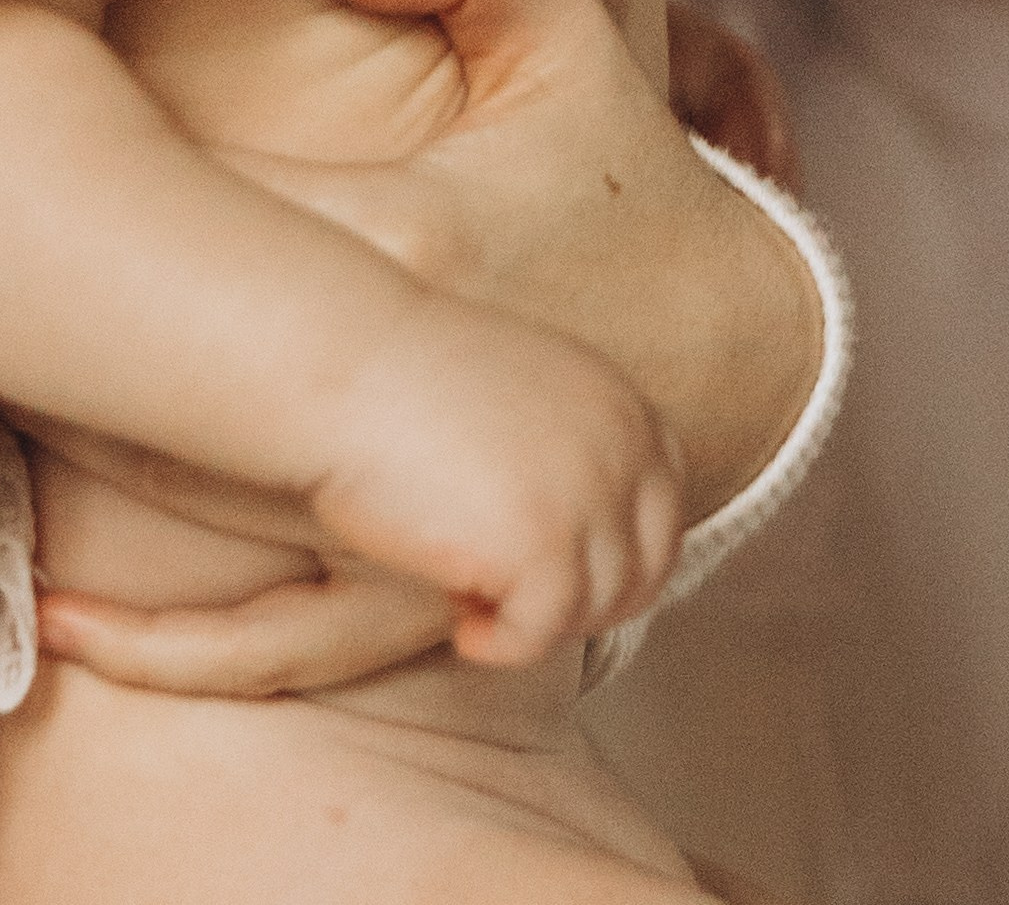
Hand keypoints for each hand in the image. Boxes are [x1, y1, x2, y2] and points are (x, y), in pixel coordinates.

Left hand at [36, 0, 825, 709]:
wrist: (735, 356)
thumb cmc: (619, 183)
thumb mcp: (563, 39)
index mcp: (413, 230)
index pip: (206, 222)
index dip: (88, 198)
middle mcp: (404, 378)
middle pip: (168, 380)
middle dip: (41, 344)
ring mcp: (411, 503)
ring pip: (198, 519)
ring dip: (72, 484)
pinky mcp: (416, 591)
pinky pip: (270, 643)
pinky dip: (168, 647)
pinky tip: (62, 624)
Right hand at [304, 286, 681, 667]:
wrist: (343, 365)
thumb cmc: (407, 383)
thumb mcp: (524, 397)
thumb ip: (574, 449)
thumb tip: (590, 542)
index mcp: (622, 402)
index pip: (665, 510)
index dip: (620, 557)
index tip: (561, 577)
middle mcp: (623, 446)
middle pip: (644, 570)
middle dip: (583, 601)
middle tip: (512, 599)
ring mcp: (589, 497)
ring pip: (594, 609)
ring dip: (534, 619)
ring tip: (470, 593)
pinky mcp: (544, 548)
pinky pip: (541, 634)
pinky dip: (501, 644)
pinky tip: (459, 620)